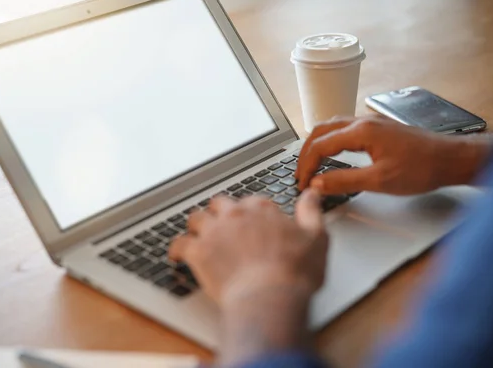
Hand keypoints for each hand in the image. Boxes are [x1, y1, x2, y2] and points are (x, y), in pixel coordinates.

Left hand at [169, 190, 328, 365]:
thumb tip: (311, 195)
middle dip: (220, 212)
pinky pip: (179, 244)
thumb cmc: (294, 272)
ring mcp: (214, 232)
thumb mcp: (316, 238)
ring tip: (198, 235)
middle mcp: (235, 215)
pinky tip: (176, 254)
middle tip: (223, 225)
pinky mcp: (198, 252)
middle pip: (220, 204)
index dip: (251, 212)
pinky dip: (177, 249)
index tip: (252, 222)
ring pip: (197, 219)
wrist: (270, 297)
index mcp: (261, 209)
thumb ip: (311, 213)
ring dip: (197, 226)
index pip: (251, 201)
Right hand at [295, 116, 490, 194]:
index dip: (307, 166)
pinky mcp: (378, 128)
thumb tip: (318, 184)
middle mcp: (363, 121)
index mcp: (361, 131)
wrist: (451, 159)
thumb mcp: (379, 180)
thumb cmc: (422, 168)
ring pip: (332, 127)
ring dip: (317, 144)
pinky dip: (330, 141)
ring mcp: (371, 122)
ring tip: (310, 164)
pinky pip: (344, 129)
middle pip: (321, 131)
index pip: (320, 145)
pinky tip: (332, 153)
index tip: (302, 183)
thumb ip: (344, 181)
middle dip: (306, 152)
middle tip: (300, 173)